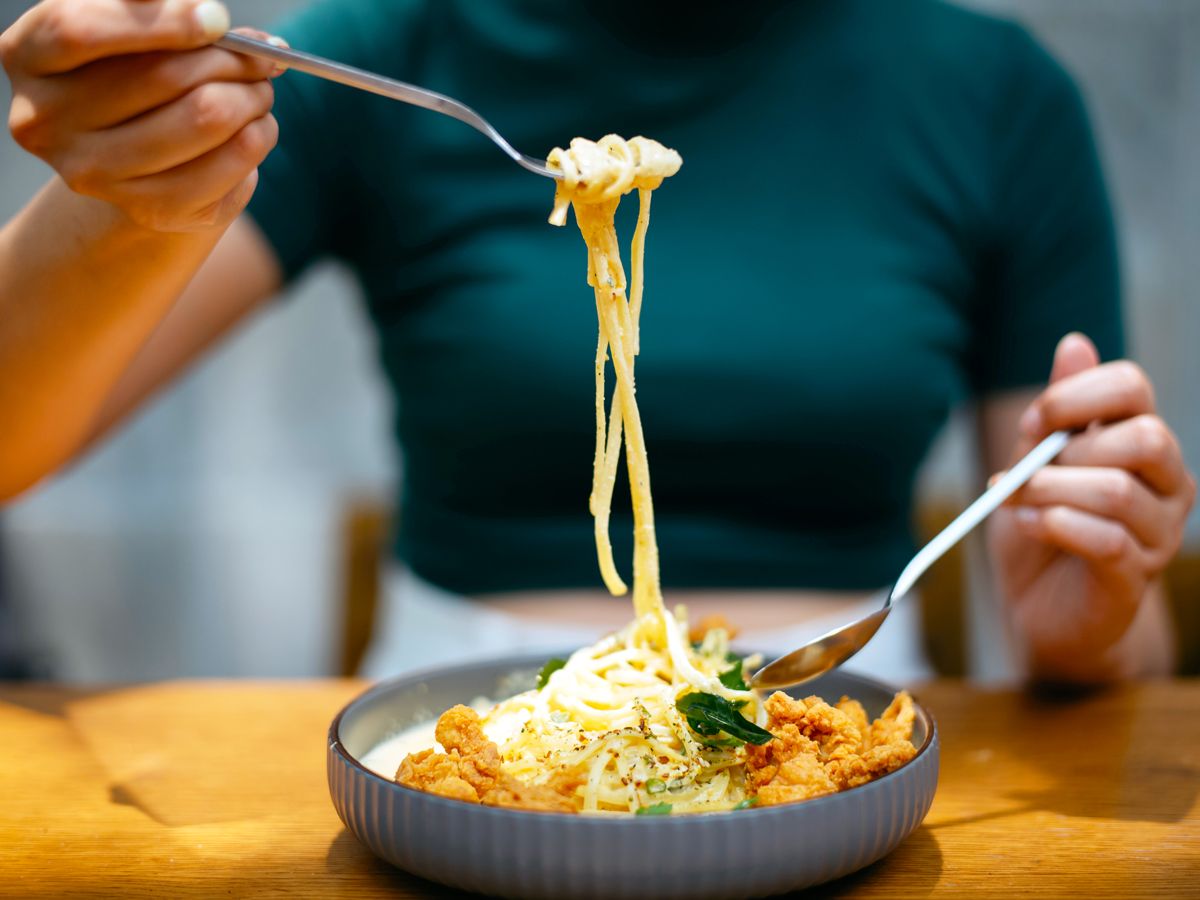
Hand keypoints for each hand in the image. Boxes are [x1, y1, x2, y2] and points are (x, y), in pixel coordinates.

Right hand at [1, 0, 280, 231]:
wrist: (131, 152)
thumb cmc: (127, 71)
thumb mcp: (123, 29)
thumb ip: (150, 10)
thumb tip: (211, 18)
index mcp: (28, 58)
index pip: (81, 32)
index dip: (160, 21)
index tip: (217, 19)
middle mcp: (46, 124)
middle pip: (161, 78)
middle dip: (230, 61)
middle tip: (262, 58)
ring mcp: (96, 175)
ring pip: (205, 122)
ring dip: (252, 100)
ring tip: (261, 90)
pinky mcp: (150, 211)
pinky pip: (229, 169)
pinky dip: (257, 140)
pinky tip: (256, 128)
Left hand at [989, 333, 1194, 676]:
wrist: (1039, 604)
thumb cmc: (1040, 524)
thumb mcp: (1036, 461)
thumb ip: (1057, 413)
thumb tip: (1074, 343)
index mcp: (1140, 440)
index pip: (1133, 387)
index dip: (1077, 394)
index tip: (1033, 421)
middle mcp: (1165, 482)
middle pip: (1145, 437)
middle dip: (1069, 451)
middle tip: (1019, 471)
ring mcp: (1160, 531)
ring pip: (1118, 490)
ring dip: (1049, 491)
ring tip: (1012, 501)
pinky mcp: (1137, 575)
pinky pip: (1106, 539)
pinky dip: (1054, 526)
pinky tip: (1025, 525)